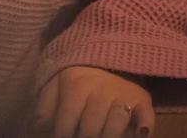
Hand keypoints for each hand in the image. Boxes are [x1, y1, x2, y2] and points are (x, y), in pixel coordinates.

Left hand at [32, 66, 153, 137]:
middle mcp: (100, 88)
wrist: (107, 57)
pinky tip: (138, 133)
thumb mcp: (54, 86)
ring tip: (100, 136)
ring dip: (107, 137)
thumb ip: (45, 107)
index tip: (65, 135)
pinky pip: (146, 117)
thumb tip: (39, 128)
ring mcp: (123, 94)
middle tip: (83, 135)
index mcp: (76, 84)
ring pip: (115, 126)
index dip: (63, 135)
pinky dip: (143, 127)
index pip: (65, 124)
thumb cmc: (76, 79)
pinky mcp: (142, 99)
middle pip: (89, 130)